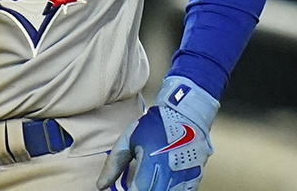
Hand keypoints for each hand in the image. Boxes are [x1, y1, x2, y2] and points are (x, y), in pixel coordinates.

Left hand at [97, 77, 217, 190]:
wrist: (186, 114)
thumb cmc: (155, 125)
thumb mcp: (128, 140)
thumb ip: (113, 164)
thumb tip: (101, 185)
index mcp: (152, 162)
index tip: (125, 189)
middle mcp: (171, 173)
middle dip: (143, 190)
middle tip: (136, 184)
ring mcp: (185, 177)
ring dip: (156, 189)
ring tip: (149, 182)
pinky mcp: (195, 178)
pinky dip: (170, 190)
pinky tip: (162, 183)